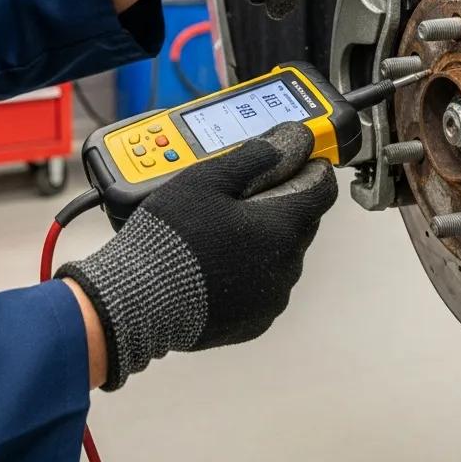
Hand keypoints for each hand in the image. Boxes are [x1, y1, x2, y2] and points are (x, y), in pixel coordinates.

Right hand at [56, 123, 336, 389]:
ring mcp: (271, 297)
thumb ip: (256, 156)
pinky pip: (264, 283)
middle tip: (245, 184)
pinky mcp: (254, 321)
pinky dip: (250, 266)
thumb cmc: (171, 237)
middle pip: (302, 219)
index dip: (310, 165)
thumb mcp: (208, 179)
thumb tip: (294, 140)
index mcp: (282, 227)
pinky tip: (219, 255)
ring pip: (282, 252)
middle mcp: (286, 266)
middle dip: (283, 197)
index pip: (322, 188)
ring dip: (265, 233)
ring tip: (223, 222)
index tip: (295, 154)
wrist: (138, 300)